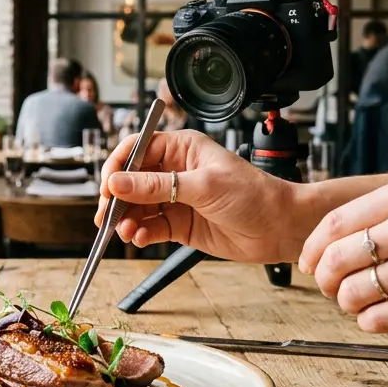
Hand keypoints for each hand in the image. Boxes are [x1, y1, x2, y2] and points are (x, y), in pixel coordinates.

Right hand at [94, 130, 302, 263]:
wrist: (280, 227)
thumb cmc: (254, 195)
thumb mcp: (203, 186)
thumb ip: (157, 186)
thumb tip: (118, 182)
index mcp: (182, 149)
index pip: (137, 149)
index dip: (118, 166)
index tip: (108, 186)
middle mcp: (175, 171)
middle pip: (131, 180)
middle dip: (117, 198)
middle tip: (107, 215)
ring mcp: (176, 199)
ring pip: (138, 207)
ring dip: (127, 219)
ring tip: (124, 231)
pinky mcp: (180, 224)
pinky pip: (151, 227)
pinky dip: (141, 233)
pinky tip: (140, 238)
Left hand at [298, 180, 387, 332]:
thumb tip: (334, 241)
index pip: (335, 224)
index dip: (312, 248)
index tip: (308, 262)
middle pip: (336, 259)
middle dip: (323, 279)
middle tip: (329, 287)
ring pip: (353, 292)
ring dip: (346, 303)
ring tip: (359, 303)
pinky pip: (379, 319)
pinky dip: (369, 322)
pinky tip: (379, 316)